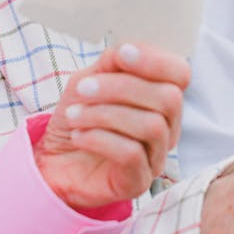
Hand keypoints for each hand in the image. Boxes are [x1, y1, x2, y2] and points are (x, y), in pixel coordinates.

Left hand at [34, 43, 190, 209]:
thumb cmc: (77, 118)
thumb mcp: (88, 81)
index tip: (121, 54)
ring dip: (106, 114)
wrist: (52, 161)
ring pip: (152, 126)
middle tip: (83, 88)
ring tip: (74, 114)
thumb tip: (125, 51)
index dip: (156, 61)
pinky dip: (100, 139)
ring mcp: (156, 157)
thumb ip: (110, 64)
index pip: (181, 74)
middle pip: (169, 99)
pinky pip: (132, 155)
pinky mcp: (139, 182)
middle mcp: (168, 127)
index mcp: (160, 97)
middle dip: (122, 88)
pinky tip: (79, 136)